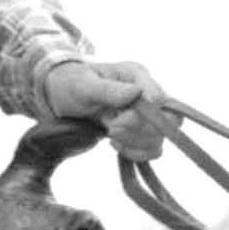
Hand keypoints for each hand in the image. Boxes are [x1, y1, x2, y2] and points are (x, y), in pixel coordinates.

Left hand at [41, 58, 173, 159]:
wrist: (60, 99)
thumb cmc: (71, 85)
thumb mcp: (83, 85)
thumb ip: (108, 90)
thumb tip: (135, 92)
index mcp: (137, 75)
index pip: (160, 99)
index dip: (144, 115)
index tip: (116, 120)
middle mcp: (147, 94)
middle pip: (168, 121)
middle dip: (139, 130)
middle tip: (112, 129)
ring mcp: (146, 115)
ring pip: (159, 138)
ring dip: (134, 142)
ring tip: (110, 134)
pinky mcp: (141, 133)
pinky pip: (153, 150)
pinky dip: (136, 153)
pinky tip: (116, 145)